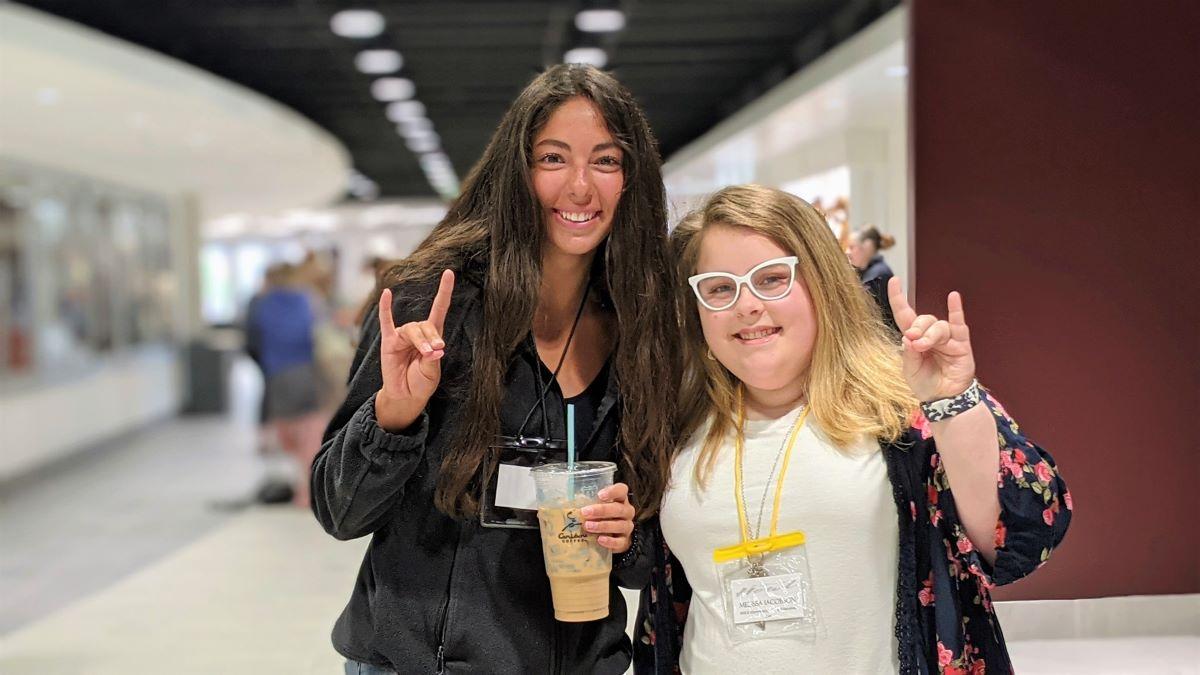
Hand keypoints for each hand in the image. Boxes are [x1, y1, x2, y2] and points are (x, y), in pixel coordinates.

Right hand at [374, 269, 454, 430]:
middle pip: (425, 325)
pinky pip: (386, 322)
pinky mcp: (388, 342)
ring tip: (425, 354)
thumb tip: (435, 349)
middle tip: (434, 353)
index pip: (439, 309)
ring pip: (412, 329)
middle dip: (431, 338)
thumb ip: (432, 359)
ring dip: (420, 341)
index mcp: (433, 337)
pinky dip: (386, 308)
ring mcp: (402, 336)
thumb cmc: (421, 382)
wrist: (406, 396)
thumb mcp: (431, 372)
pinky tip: (386, 294)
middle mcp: (417, 333)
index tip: (449, 274)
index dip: (444, 292)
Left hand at [581, 483, 635, 553]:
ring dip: (603, 525)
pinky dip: (610, 541)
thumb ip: (587, 502)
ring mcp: (627, 527)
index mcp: (620, 499)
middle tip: (585, 512)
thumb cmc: (601, 516)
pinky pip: (620, 542)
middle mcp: (626, 512)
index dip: (613, 491)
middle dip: (601, 510)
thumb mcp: (595, 506)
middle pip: (618, 509)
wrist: (612, 536)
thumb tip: (566, 502)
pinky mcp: (625, 541)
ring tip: (588, 526)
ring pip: (620, 525)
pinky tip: (599, 539)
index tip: (600, 495)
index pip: (622, 490)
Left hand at [887, 277, 975, 401]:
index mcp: (914, 339)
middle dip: (917, 328)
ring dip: (930, 334)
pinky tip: (953, 297)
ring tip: (925, 347)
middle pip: (923, 319)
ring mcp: (947, 338)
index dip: (898, 298)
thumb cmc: (926, 384)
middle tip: (914, 340)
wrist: (944, 399)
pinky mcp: (961, 344)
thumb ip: (909, 353)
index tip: (894, 281)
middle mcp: (930, 335)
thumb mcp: (910, 371)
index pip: (905, 314)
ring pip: (939, 325)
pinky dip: (956, 310)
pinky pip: (959, 324)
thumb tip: (909, 336)